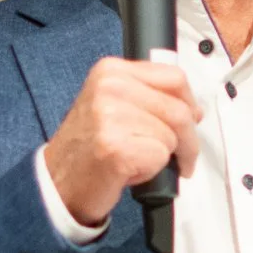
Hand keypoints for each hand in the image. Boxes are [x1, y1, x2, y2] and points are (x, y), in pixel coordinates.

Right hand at [42, 58, 201, 227]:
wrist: (58, 182)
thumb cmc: (88, 147)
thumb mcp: (112, 104)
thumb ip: (148, 98)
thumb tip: (193, 109)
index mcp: (111, 71)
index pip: (173, 77)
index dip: (189, 102)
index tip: (192, 119)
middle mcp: (110, 88)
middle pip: (179, 109)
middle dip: (189, 139)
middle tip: (183, 157)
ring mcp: (111, 117)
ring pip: (172, 135)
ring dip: (166, 156)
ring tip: (140, 161)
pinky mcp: (117, 148)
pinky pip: (161, 156)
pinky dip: (153, 170)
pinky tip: (131, 171)